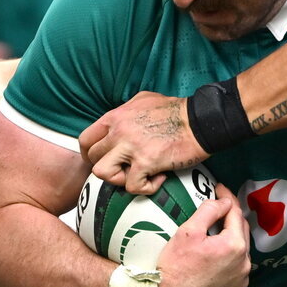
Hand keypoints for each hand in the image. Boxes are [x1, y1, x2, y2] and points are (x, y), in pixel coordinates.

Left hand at [79, 91, 205, 193]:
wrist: (201, 120)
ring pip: (103, 173)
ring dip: (120, 179)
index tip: (104, 159)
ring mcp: (131, 147)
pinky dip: (146, 187)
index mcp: (116, 116)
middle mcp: (119, 131)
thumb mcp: (144, 99)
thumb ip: (126, 111)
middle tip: (127, 169)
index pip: (86, 139)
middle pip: (93, 158)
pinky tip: (159, 179)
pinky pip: (132, 186)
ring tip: (138, 175)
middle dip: (109, 167)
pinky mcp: (147, 162)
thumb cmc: (177, 110)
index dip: (91, 154)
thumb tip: (120, 122)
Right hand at [157, 183, 249, 286]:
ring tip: (218, 235)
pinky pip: (237, 272)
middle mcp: (244, 264)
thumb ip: (210, 210)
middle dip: (232, 219)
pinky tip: (219, 259)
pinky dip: (231, 263)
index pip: (235, 213)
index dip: (228, 198)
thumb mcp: (188, 231)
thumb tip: (225, 201)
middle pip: (241, 232)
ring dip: (233, 241)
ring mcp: (241, 282)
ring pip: (241, 253)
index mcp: (235, 245)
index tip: (220, 189)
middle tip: (219, 210)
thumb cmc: (173, 267)